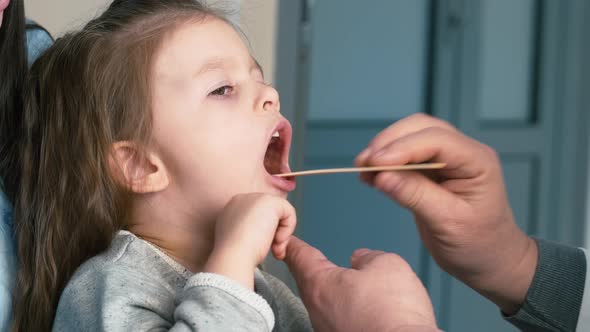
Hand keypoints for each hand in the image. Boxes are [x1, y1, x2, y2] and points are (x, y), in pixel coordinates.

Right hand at [204, 193, 295, 288]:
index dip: (264, 232)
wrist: (233, 256)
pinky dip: (288, 229)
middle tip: (273, 250)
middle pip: (269, 214)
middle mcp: (242, 199)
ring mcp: (255, 198)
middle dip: (275, 233)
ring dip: (282, 234)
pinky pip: (289, 213)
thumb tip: (264, 234)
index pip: (257, 216)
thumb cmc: (235, 255)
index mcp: (232, 209)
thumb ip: (249, 232)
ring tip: (275, 249)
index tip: (261, 247)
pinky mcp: (269, 201)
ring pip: (280, 214)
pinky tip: (277, 241)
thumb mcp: (240, 240)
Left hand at [285, 236, 439, 331]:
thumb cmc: (392, 314)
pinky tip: (363, 310)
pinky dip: (347, 312)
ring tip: (348, 284)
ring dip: (334, 293)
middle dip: (312, 270)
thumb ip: (370, 257)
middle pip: (309, 283)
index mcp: (320, 284)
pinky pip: (340, 321)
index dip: (295, 246)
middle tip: (310, 259)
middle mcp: (318, 311)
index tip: (288, 242)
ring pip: (326, 305)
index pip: (300, 257)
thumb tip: (362, 259)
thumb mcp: (387, 265)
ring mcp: (328, 330)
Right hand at [355, 113, 536, 313]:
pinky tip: (370, 177)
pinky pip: (404, 157)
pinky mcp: (431, 169)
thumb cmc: (478, 244)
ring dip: (383, 150)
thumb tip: (381, 176)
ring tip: (362, 170)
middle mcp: (462, 152)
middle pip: (419, 129)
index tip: (375, 163)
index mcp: (476, 161)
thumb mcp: (447, 222)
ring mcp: (446, 158)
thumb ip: (415, 195)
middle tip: (363, 163)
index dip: (403, 147)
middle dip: (388, 143)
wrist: (489, 260)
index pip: (436, 140)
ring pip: (409, 137)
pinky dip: (385, 164)